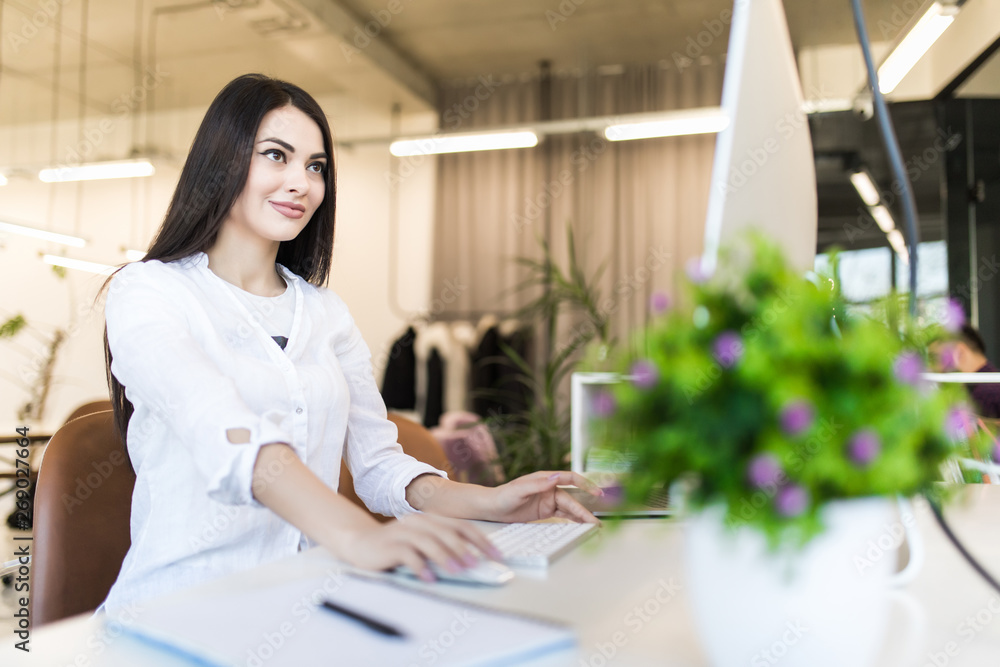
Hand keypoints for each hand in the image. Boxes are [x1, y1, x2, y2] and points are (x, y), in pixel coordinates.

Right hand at [336, 513, 502, 581]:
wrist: (360, 543)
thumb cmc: (396, 547)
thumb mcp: (422, 544)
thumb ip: (443, 548)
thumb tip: (474, 563)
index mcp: (431, 520)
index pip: (462, 526)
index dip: (481, 540)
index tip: (497, 556)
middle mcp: (419, 522)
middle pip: (447, 532)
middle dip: (465, 548)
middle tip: (479, 564)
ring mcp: (404, 532)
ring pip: (429, 542)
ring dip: (445, 557)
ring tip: (458, 571)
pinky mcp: (390, 546)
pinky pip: (407, 555)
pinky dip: (420, 567)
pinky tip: (429, 578)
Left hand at [489, 470, 602, 523]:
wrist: (492, 508)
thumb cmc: (503, 496)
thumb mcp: (519, 490)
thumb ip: (538, 484)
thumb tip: (556, 478)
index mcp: (545, 478)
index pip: (570, 478)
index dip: (585, 484)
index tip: (596, 491)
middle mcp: (549, 488)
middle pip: (572, 498)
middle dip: (584, 509)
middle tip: (595, 521)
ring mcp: (548, 500)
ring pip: (569, 507)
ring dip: (580, 516)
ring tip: (592, 525)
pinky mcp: (545, 510)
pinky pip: (563, 514)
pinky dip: (572, 519)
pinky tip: (581, 525)